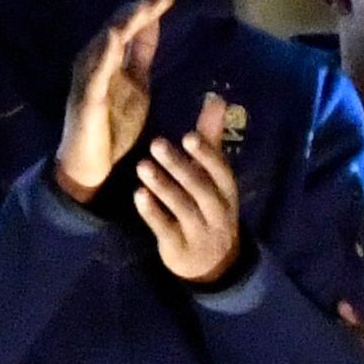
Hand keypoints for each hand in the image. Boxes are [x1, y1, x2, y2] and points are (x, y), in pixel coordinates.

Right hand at [56, 0, 170, 199]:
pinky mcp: (86, 98)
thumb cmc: (112, 126)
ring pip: (105, 41)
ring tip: (145, 7)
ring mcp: (87, 78)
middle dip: (139, 8)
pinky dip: (106, 52)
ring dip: (125, 22)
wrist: (90, 166)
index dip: (147, 8)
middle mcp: (93, 60)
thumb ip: (141, 53)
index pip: (126, 23)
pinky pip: (95, 71)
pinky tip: (118, 37)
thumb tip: (153, 22)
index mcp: (107, 56)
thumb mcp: (136, 83)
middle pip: (116, 25)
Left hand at [136, 110, 244, 284]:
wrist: (213, 265)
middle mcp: (217, 211)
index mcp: (226, 191)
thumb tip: (216, 98)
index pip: (220, 171)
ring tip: (141, 165)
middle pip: (200, 188)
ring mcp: (199, 232)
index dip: (205, 154)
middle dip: (179, 166)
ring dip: (162, 186)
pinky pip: (166, 229)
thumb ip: (210, 139)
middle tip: (155, 143)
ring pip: (183, 208)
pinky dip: (152, 212)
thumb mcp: (213, 178)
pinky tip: (137, 195)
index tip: (187, 136)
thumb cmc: (209, 209)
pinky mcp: (179, 248)